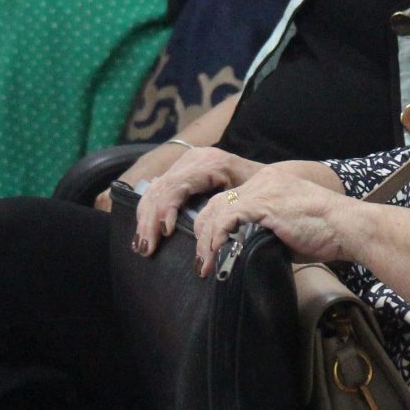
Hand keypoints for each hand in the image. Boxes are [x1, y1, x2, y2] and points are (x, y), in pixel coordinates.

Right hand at [130, 146, 261, 255]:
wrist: (268, 173)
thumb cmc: (262, 189)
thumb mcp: (250, 198)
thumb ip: (227, 212)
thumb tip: (205, 237)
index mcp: (210, 164)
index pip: (176, 186)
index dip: (166, 210)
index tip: (165, 233)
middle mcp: (193, 160)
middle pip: (161, 189)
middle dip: (150, 221)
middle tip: (145, 249)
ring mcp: (185, 163)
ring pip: (154, 189)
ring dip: (145, 219)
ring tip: (141, 246)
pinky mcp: (181, 171)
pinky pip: (158, 188)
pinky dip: (149, 210)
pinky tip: (144, 230)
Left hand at [184, 164, 358, 277]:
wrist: (349, 227)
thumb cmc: (327, 234)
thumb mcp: (290, 228)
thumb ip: (266, 231)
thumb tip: (246, 252)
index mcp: (270, 183)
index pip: (230, 199)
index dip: (214, 225)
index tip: (211, 249)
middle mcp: (264, 180)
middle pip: (217, 202)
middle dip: (204, 233)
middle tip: (202, 261)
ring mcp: (264, 190)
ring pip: (218, 210)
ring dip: (206, 240)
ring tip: (206, 264)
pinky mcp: (265, 204)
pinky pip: (228, 217)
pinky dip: (217, 236)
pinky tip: (216, 253)